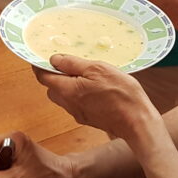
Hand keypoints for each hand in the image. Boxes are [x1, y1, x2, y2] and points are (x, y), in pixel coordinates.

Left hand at [34, 54, 157, 139]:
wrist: (137, 122)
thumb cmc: (120, 93)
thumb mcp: (97, 69)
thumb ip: (72, 64)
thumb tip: (53, 59)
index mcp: (67, 90)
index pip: (43, 77)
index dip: (40, 65)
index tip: (42, 55)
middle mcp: (69, 104)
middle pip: (51, 88)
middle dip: (54, 75)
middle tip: (67, 62)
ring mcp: (78, 113)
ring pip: (63, 96)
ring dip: (67, 85)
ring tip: (84, 73)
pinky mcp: (88, 118)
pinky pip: (75, 103)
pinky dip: (77, 93)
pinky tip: (93, 86)